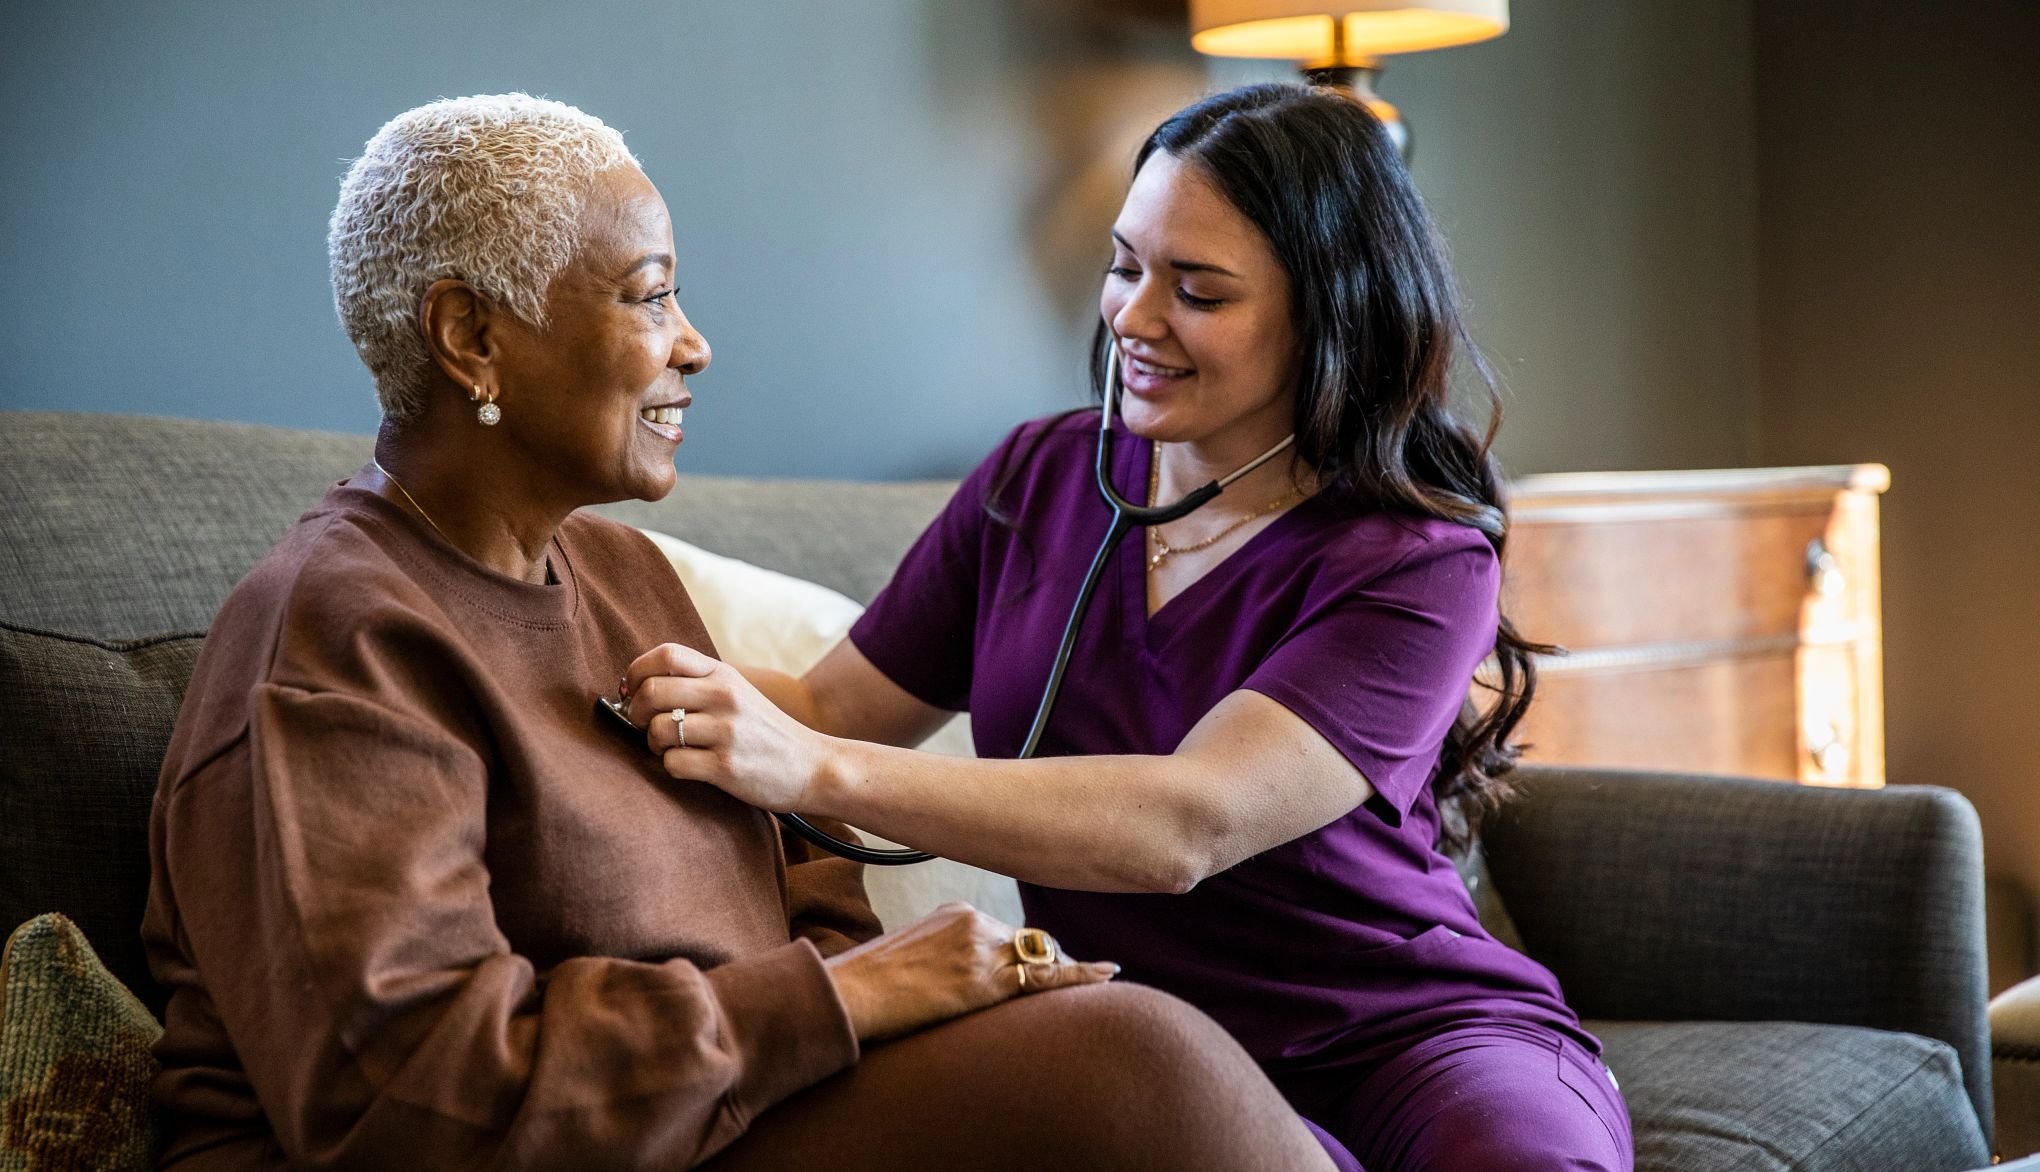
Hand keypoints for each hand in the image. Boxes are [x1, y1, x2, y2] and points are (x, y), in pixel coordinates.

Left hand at [623, 643, 825, 809]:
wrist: (813, 766)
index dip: (636, 670)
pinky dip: (671, 767)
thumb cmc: (765, 732)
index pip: (666, 654)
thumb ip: (697, 684)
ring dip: (653, 744)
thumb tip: (637, 687)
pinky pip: (673, 763)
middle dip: (636, 711)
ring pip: (658, 730)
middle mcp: (725, 696)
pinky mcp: (726, 767)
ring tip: (670, 748)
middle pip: (651, 690)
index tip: (632, 690)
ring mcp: (726, 731)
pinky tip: (689, 766)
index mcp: (724, 674)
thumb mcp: (738, 693)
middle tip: (644, 724)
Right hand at [823, 902, 1119, 1043]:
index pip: (1006, 930)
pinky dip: (1080, 975)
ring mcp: (981, 950)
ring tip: (1095, 980)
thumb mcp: (908, 954)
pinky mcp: (985, 982)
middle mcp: (973, 921)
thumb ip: (940, 955)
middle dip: (1049, 962)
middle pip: (1028, 942)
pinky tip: (1107, 974)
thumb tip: (949, 978)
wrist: (849, 996)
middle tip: (1080, 976)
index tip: (1046, 958)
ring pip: (1040, 958)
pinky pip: (1045, 978)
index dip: (1028, 951)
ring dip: (1065, 973)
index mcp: (955, 910)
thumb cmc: (867, 984)